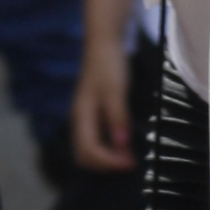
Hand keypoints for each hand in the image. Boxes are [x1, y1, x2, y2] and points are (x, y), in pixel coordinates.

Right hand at [70, 27, 135, 169]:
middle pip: (84, 156)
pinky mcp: (93, 115)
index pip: (89, 151)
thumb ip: (118, 117)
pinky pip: (96, 141)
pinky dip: (108, 150)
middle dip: (105, 165)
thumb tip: (121, 144)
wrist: (104, 43)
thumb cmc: (109, 64)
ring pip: (89, 150)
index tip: (130, 163)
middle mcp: (79, 120)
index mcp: (81, 115)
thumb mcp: (116, 90)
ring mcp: (85, 118)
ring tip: (128, 158)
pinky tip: (124, 146)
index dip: (109, 162)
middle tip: (130, 164)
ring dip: (107, 159)